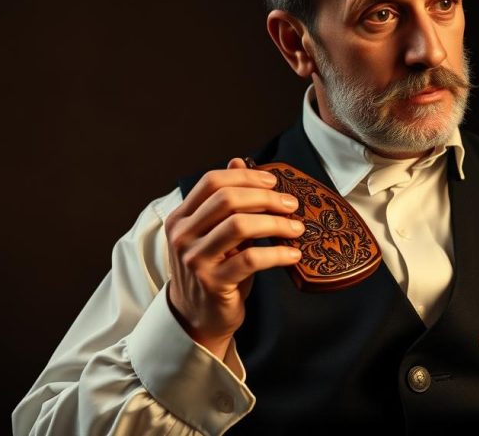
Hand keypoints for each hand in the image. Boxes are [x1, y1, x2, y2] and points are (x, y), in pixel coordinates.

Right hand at [164, 157, 303, 360]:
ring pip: (240, 226)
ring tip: (296, 228)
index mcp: (182, 218)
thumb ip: (224, 201)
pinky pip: (251, 259)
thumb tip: (238, 161)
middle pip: (227, 200)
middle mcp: (183, 236)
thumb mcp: (215, 232)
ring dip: (276, 224)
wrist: (196, 317)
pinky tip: (293, 255)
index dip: (246, 177)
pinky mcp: (213, 283)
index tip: (273, 181)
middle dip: (266, 198)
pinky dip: (278, 254)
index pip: (211, 182)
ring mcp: (195, 260)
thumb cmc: (212, 269)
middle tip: (291, 204)